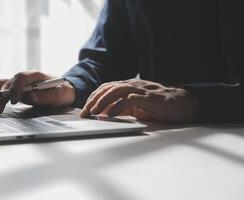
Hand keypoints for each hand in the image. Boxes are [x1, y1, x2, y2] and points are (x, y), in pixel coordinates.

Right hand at [0, 71, 74, 114]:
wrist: (63, 91)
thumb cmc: (62, 92)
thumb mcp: (59, 95)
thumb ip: (46, 96)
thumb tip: (31, 97)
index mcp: (36, 75)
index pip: (21, 78)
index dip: (15, 88)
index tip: (13, 100)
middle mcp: (26, 78)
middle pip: (9, 82)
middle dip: (2, 96)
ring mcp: (20, 84)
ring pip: (3, 85)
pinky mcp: (17, 91)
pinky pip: (3, 91)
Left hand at [80, 79, 196, 122]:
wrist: (182, 104)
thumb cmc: (158, 106)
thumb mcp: (137, 107)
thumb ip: (123, 108)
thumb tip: (105, 114)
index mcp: (128, 86)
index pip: (106, 88)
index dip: (94, 97)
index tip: (84, 109)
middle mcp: (132, 85)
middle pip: (108, 88)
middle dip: (94, 100)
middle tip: (84, 112)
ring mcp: (140, 90)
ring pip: (116, 91)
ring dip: (102, 101)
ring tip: (93, 112)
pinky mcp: (148, 98)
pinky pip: (129, 100)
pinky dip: (117, 107)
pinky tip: (109, 114)